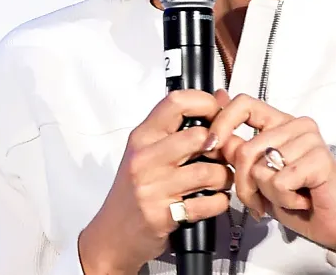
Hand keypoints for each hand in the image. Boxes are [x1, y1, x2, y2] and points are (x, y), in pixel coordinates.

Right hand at [79, 90, 232, 274]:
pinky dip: (219, 202)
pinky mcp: (162, 215)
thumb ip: (180, 127)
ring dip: (224, 178)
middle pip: (200, 137)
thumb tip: (220, 96)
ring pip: (210, 171)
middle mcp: (145, 159)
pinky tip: (212, 200)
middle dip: (222, 147)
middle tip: (223, 156)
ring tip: (219, 181)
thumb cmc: (133, 192)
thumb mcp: (148, 153)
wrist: (111, 237)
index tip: (219, 114)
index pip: (177, 102)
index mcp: (142, 137)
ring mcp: (153, 187)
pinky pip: (208, 203)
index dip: (207, 103)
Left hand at [207, 91, 335, 258]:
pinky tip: (301, 199)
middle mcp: (295, 126)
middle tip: (258, 201)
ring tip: (288, 197)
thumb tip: (217, 101)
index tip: (210, 147)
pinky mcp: (320, 159)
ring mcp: (310, 140)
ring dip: (267, 194)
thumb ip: (238, 147)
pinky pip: (280, 181)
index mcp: (278, 123)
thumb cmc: (298, 199)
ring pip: (261, 167)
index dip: (221, 124)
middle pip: (246, 149)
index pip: (242, 104)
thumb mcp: (257, 175)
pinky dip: (284, 199)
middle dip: (244, 185)